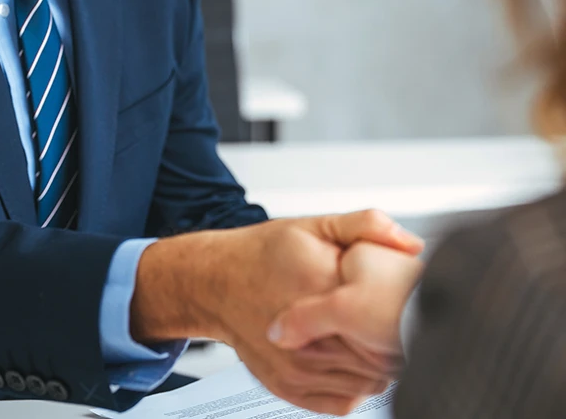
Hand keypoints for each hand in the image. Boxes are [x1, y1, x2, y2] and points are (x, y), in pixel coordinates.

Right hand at [130, 210, 422, 414]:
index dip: (405, 315)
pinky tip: (351, 358)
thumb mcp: (314, 225)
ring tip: (374, 340)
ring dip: (379, 365)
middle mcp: (307, 334)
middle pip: (382, 357)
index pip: (385, 319)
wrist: (215, 282)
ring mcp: (297, 366)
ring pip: (367, 383)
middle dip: (395, 342)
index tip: (408, 304)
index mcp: (319, 287)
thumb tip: (411, 243)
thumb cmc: (264, 253)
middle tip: (398, 323)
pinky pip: (344, 401)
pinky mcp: (289, 387)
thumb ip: (365, 226)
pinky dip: (357, 384)